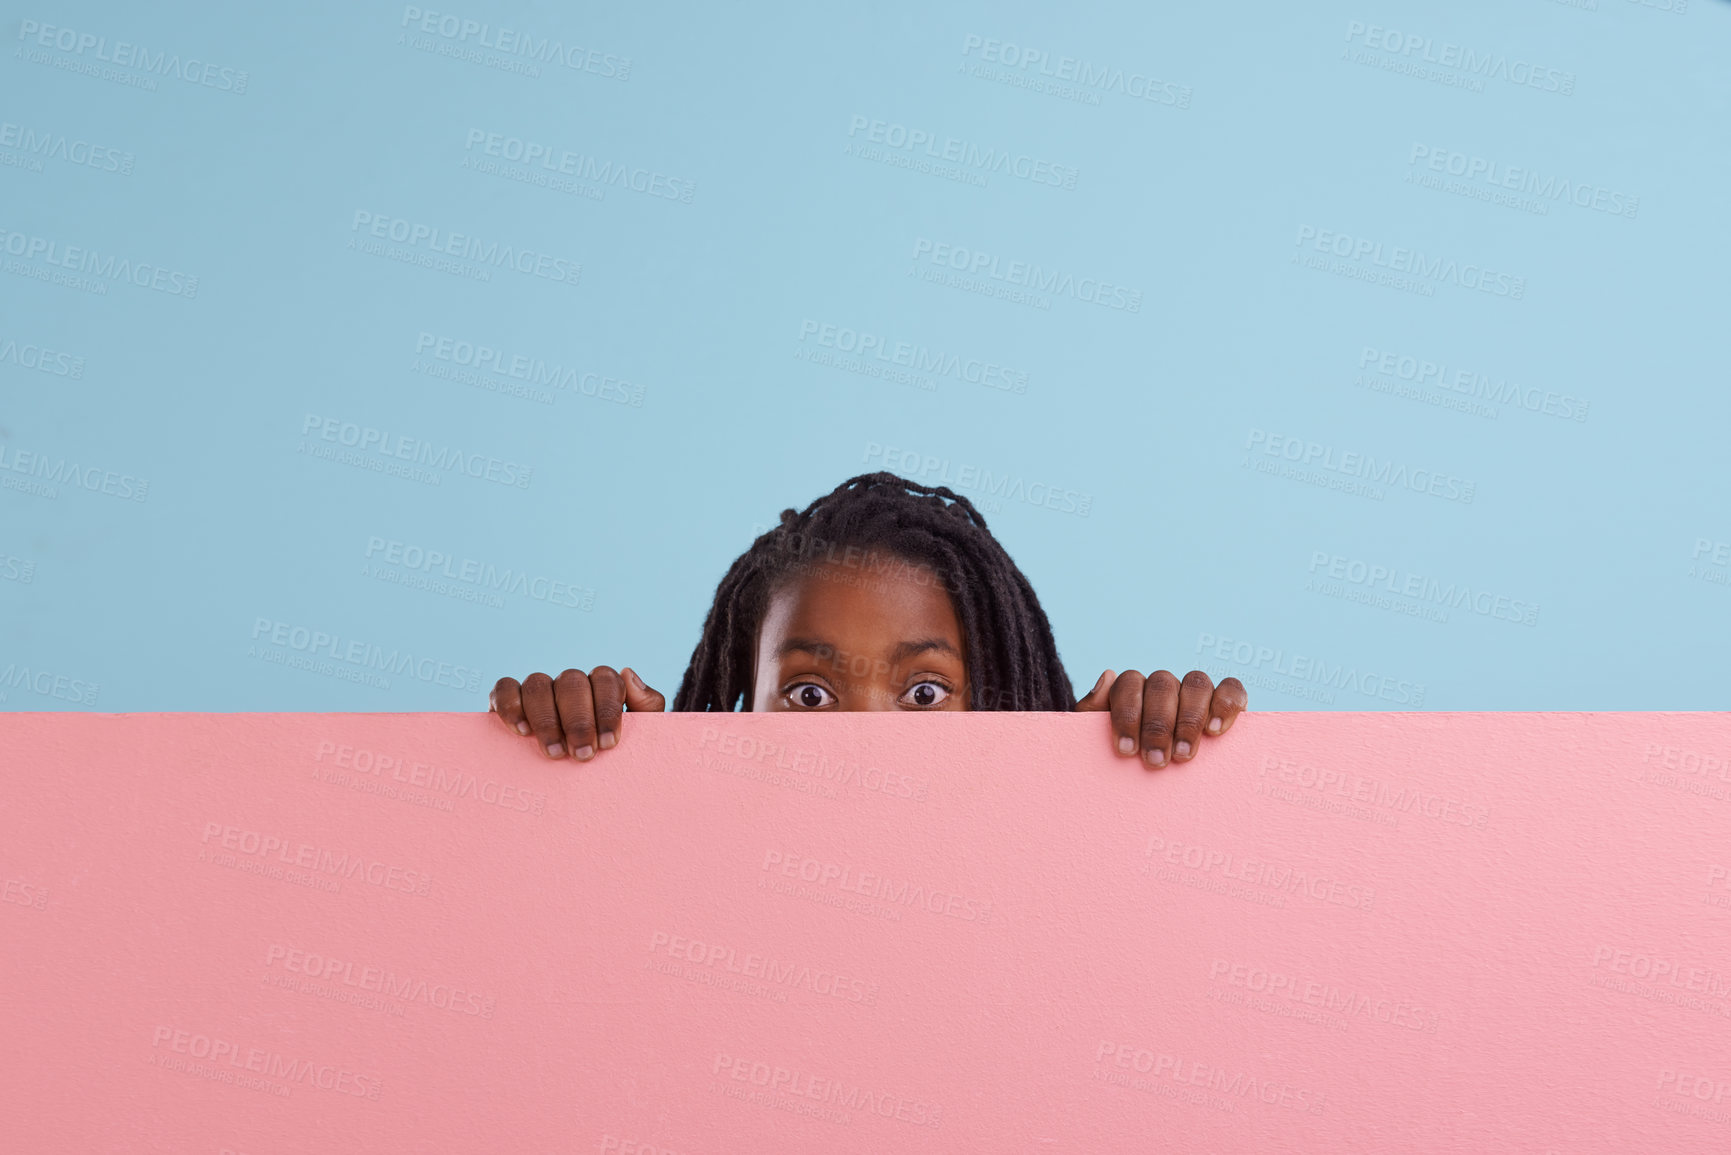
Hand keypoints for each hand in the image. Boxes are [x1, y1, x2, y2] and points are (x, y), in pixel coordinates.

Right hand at [489, 666, 665, 760]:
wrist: (583, 790)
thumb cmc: (612, 758)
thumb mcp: (639, 737)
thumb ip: (646, 705)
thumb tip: (628, 673)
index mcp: (601, 686)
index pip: (605, 679)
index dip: (607, 709)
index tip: (609, 744)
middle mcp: (570, 684)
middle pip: (572, 682)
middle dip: (578, 720)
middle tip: (583, 755)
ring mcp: (539, 689)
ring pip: (538, 684)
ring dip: (547, 719)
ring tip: (555, 753)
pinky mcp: (508, 699)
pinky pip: (505, 687)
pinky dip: (510, 704)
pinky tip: (521, 731)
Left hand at [1074, 669, 1247, 767]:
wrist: (1145, 786)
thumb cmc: (1123, 761)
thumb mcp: (1097, 740)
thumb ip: (1094, 710)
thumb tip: (1108, 675)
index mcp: (1132, 689)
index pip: (1130, 683)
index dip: (1127, 714)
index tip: (1127, 751)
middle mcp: (1164, 686)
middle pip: (1163, 685)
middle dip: (1158, 725)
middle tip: (1155, 761)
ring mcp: (1194, 692)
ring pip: (1196, 683)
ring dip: (1190, 719)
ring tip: (1184, 755)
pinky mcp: (1226, 702)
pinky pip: (1232, 688)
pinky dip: (1226, 704)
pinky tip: (1215, 730)